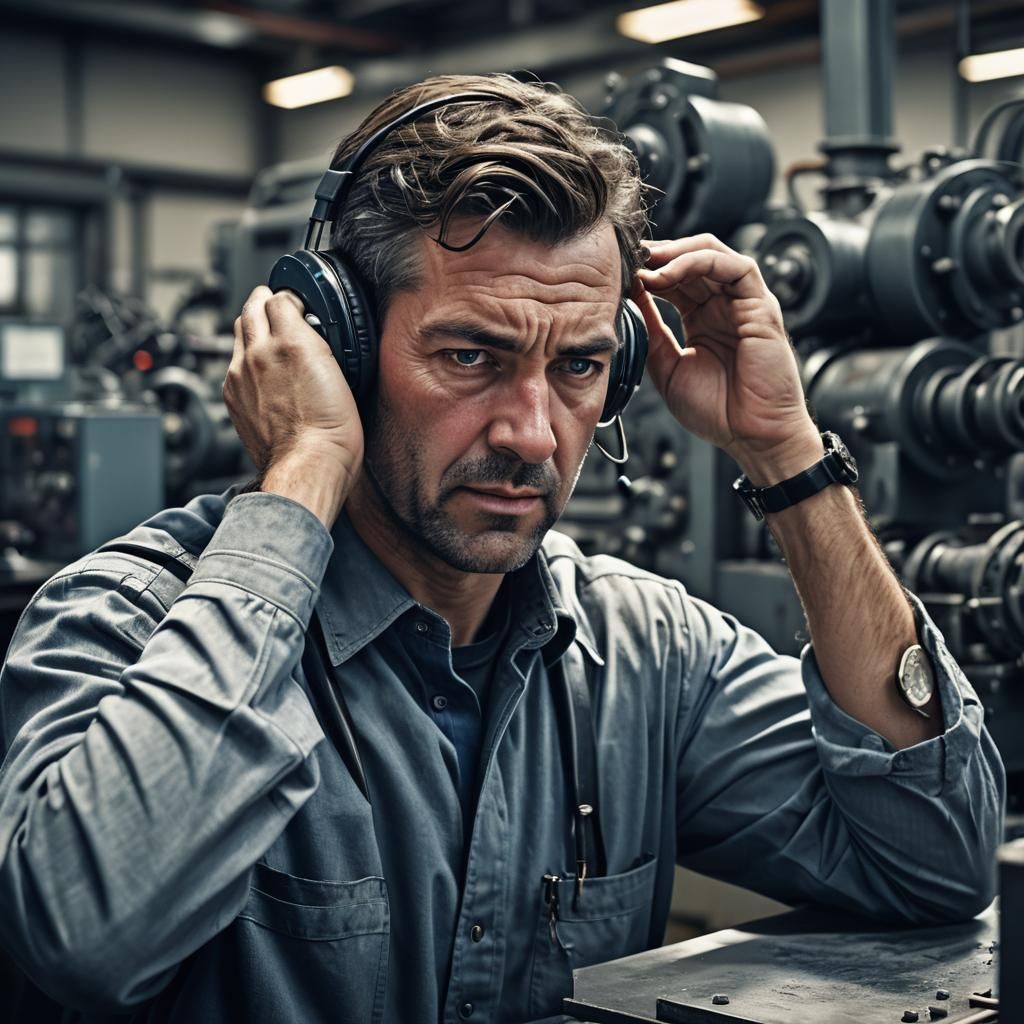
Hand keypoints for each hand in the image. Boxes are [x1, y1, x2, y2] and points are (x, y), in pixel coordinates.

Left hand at [224, 287, 363, 522]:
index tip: (299, 305)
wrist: (308, 465)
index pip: (279, 298)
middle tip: (278, 307)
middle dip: (264, 303)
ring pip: (238, 334)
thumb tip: (307, 329)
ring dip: (252, 328)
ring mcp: (240, 374)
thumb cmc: (332, 431)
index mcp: (290, 342)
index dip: (290, 299)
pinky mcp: (232, 395)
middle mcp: (259, 353)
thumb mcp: (340, 374)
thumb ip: (316, 342)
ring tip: (268, 336)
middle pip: (250, 308)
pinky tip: (262, 371)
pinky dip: (246, 359)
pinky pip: (233, 364)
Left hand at [633, 234, 821, 482]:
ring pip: (713, 253)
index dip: (648, 270)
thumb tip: (629, 298)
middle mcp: (724, 306)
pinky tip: (670, 273)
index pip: (675, 278)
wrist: (751, 436)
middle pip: (691, 259)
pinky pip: (736, 268)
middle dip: (658, 255)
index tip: (619, 274)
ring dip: (677, 253)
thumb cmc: (717, 411)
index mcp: (703, 319)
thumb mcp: (666, 365)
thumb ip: (650, 331)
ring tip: (647, 264)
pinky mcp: (761, 307)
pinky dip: (701, 262)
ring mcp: (744, 304)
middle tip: (628, 259)